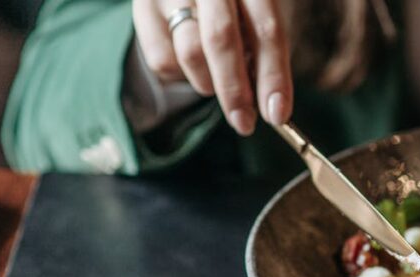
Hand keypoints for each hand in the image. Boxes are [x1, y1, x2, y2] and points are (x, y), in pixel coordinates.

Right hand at [133, 0, 292, 135]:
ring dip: (209, 82)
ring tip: (218, 79)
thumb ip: (265, 52)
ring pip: (190, 53)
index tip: (277, 115)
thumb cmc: (239, 7)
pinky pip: (163, 59)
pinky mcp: (143, 7)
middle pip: (221, 40)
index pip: (266, 30)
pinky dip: (183, 75)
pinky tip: (194, 63)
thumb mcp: (261, 18)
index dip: (274, 76)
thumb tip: (269, 105)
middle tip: (244, 122)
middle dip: (235, 90)